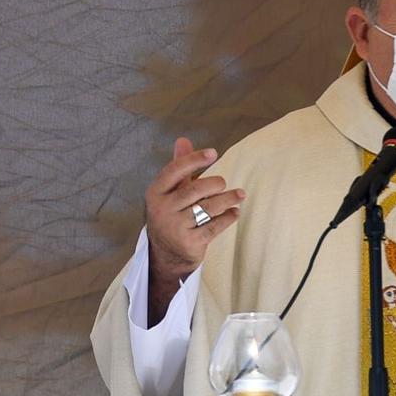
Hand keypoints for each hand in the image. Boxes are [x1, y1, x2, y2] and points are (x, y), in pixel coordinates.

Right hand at [142, 138, 242, 308]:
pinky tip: (235, 212)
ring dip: (228, 199)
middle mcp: (162, 210)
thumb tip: (183, 139)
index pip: (174, 170)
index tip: (213, 153)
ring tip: (240, 195)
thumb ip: (178, 167)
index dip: (194, 159)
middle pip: (194, 190)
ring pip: (207, 208)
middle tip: (224, 183)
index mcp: (155, 193)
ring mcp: (175, 228)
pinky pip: (214, 226)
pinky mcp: (190, 243)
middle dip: (215, 184)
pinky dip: (228, 217)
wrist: (165, 255)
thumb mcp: (169, 192)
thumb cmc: (170, 215)